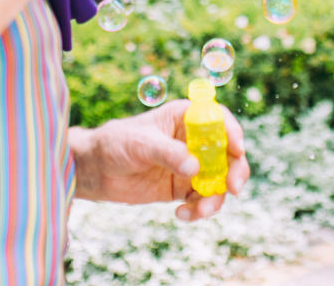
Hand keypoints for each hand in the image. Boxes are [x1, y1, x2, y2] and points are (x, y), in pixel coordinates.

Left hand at [71, 100, 250, 221]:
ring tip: (199, 211)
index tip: (238, 150)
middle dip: (235, 171)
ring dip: (216, 198)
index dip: (233, 133)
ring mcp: (191, 165)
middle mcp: (193, 140)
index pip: (218, 119)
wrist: (96, 170)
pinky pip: (201, 200)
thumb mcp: (141, 144)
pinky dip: (198, 211)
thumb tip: (196, 170)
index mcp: (185, 117)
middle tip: (233, 188)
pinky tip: (181, 215)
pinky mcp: (182, 187)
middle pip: (228, 153)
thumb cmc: (116, 144)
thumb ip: (168, 154)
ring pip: (219, 181)